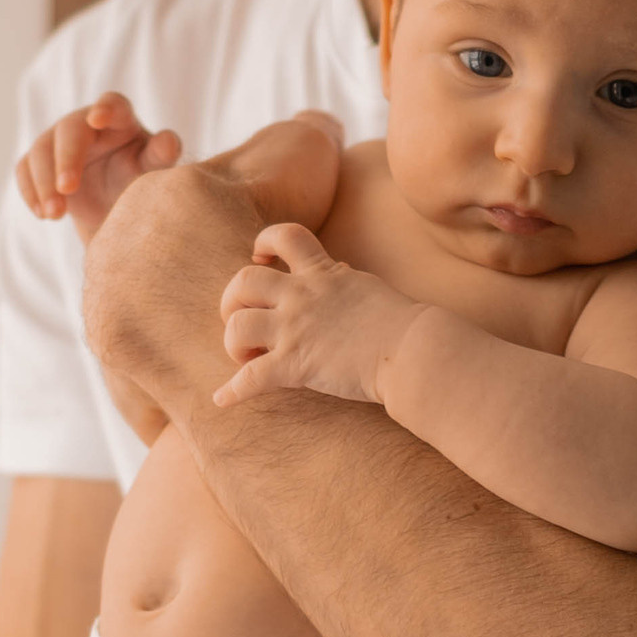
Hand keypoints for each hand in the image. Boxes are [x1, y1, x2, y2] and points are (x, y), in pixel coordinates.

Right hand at [16, 91, 180, 243]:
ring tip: (54, 214)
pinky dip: (30, 191)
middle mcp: (85, 124)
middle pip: (69, 130)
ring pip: (40, 150)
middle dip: (66, 159)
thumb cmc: (143, 181)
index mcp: (120, 119)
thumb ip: (162, 155)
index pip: (112, 104)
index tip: (98, 119)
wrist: (117, 208)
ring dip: (43, 182)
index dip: (105, 109)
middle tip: (67, 189)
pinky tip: (43, 215)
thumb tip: (169, 141)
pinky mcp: (40, 163)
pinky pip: (24, 170)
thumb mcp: (155, 171)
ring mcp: (59, 141)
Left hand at [214, 222, 419, 408]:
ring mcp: (295, 329)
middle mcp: (302, 296)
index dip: (264, 243)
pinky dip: (233, 391)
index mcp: (322, 273)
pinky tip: (224, 400)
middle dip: (232, 300)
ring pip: (237, 326)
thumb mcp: (366, 287)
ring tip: (245, 355)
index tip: (260, 258)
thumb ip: (342, 279)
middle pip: (243, 281)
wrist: (412, 349)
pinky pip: (251, 378)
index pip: (285, 236)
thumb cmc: (401, 323)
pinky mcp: (295, 365)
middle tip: (241, 318)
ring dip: (233, 343)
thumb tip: (336, 270)